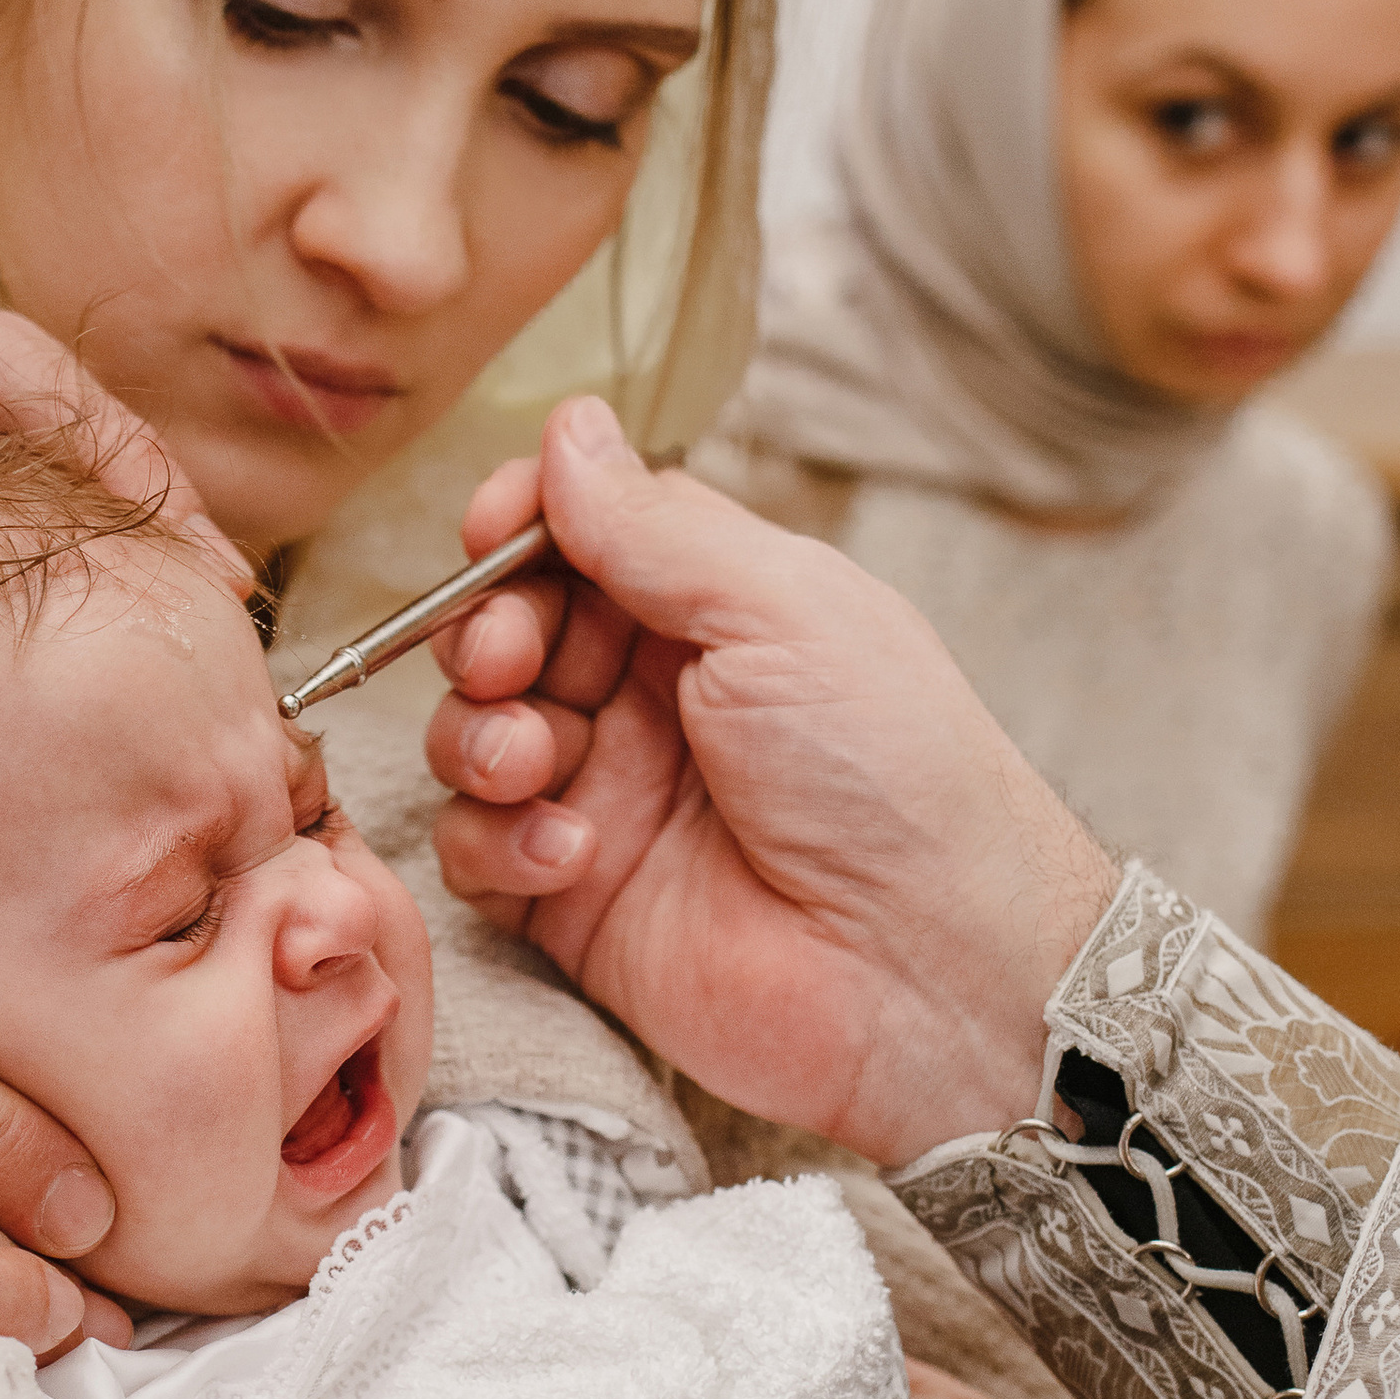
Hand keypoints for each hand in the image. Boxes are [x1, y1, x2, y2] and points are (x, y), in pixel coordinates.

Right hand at [424, 396, 1117, 1167]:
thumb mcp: (782, 610)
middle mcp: (653, 699)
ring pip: (473, 737)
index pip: (582, 539)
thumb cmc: (890, 776)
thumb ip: (657, 527)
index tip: (493, 533)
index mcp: (715, 613)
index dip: (523, 528)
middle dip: (486, 635)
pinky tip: (572, 853)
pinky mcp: (572, 903)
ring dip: (481, 738)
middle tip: (510, 662)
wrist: (926, 969)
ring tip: (538, 764)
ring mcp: (609, 799)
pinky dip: (498, 842)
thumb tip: (570, 429)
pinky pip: (475, 851)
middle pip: (508, 632)